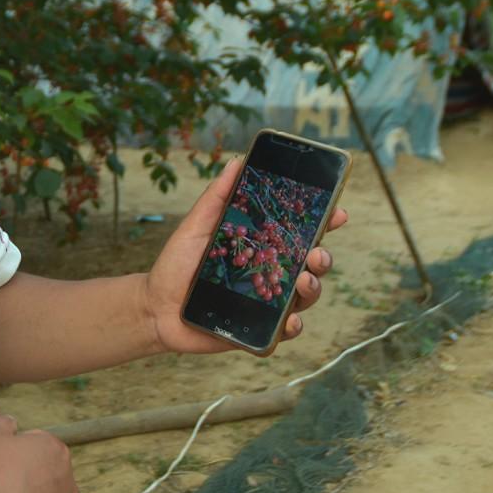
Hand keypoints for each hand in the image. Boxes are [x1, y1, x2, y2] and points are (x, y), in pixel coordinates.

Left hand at [142, 156, 347, 354]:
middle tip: (316, 253)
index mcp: (263, 247)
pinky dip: (292, 326)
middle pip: (311, 265)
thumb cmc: (178, 264)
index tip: (336, 213)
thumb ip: (217, 197)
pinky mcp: (259, 331)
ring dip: (313, 288)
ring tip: (304, 280)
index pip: (300, 233)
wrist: (155, 306)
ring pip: (305, 296)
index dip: (323, 222)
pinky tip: (289, 319)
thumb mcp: (196, 226)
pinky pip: (285, 331)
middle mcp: (272, 273)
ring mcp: (268, 303)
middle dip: (323, 258)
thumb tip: (237, 162)